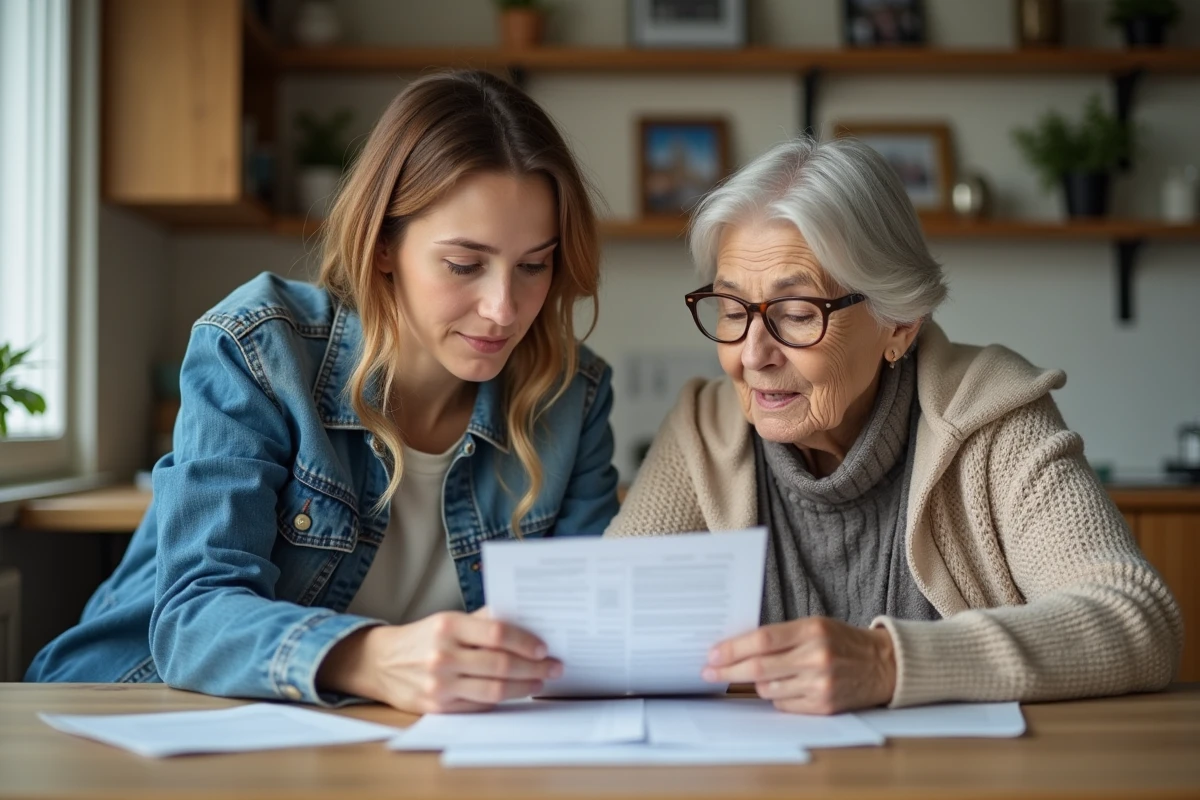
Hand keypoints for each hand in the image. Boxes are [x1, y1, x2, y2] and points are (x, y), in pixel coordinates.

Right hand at [318, 608, 561, 713]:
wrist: (380, 663)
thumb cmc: (423, 638)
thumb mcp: (448, 620)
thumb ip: (483, 621)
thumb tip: (526, 620)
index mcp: (447, 626)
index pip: (496, 633)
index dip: (525, 641)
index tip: (544, 647)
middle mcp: (442, 655)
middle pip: (500, 664)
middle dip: (534, 667)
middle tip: (554, 666)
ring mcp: (439, 684)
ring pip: (494, 690)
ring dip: (525, 687)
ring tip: (542, 681)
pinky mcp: (437, 708)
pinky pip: (480, 705)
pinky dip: (503, 699)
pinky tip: (517, 692)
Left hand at [701, 617, 895, 714]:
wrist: (884, 665)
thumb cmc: (842, 642)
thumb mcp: (815, 626)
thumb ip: (782, 636)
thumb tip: (738, 648)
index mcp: (812, 630)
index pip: (762, 640)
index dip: (732, 648)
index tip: (712, 654)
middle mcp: (816, 657)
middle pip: (758, 667)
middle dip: (727, 670)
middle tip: (708, 671)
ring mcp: (820, 684)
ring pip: (767, 689)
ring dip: (755, 683)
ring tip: (760, 675)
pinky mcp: (824, 707)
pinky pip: (783, 705)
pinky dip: (776, 696)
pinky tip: (785, 686)